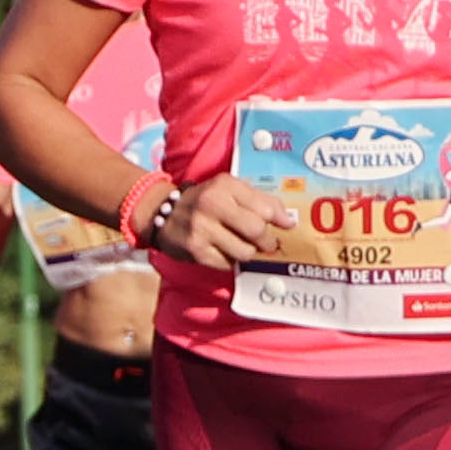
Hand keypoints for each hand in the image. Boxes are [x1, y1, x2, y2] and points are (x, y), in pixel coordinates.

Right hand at [157, 176, 305, 272]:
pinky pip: (228, 264)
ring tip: (244, 247)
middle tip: (267, 243)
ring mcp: (202, 229)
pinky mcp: (196, 250)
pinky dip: (231, 260)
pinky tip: (224, 251)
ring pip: (245, 252)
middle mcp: (211, 204)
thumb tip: (288, 222)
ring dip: (249, 253)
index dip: (280, 220)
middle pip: (257, 231)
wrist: (161, 212)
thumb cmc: (205, 200)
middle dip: (267, 241)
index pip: (265, 208)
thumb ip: (260, 200)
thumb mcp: (229, 189)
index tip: (285, 226)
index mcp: (224, 186)